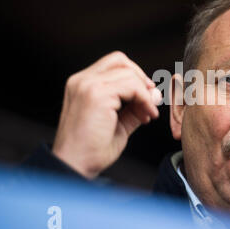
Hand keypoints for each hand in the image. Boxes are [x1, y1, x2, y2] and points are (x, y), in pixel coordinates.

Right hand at [52, 51, 160, 178]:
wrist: (74, 167)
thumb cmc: (91, 150)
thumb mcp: (118, 124)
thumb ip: (134, 108)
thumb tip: (155, 95)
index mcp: (82, 84)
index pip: (113, 64)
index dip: (135, 76)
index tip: (146, 98)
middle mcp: (81, 80)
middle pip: (120, 61)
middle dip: (141, 79)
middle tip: (151, 101)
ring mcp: (87, 85)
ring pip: (128, 73)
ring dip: (145, 93)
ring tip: (148, 114)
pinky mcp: (96, 95)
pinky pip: (131, 86)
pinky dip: (144, 99)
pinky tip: (147, 116)